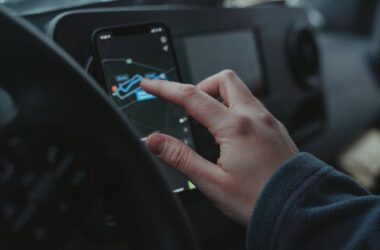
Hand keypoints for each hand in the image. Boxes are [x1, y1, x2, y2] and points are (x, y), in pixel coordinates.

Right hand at [141, 70, 297, 224]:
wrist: (298, 209)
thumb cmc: (259, 200)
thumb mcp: (212, 182)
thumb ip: (180, 157)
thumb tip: (155, 141)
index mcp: (236, 127)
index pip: (192, 97)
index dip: (166, 88)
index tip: (151, 84)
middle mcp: (255, 117)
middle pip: (223, 79)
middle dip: (200, 85)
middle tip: (188, 106)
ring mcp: (269, 121)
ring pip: (240, 91)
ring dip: (218, 96)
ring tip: (207, 121)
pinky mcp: (276, 129)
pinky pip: (252, 105)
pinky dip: (234, 108)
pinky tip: (230, 132)